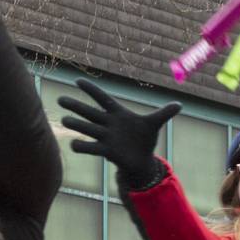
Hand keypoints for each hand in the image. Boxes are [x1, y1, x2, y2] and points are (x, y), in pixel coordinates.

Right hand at [59, 79, 179, 185]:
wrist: (141, 159)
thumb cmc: (144, 138)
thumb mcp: (154, 124)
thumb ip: (164, 113)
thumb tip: (179, 104)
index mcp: (118, 114)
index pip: (103, 99)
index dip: (91, 91)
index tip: (77, 80)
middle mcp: (108, 124)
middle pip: (89, 112)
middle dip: (76, 106)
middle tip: (60, 99)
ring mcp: (105, 137)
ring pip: (87, 128)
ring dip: (76, 124)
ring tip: (65, 121)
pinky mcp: (105, 151)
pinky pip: (90, 148)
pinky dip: (82, 146)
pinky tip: (73, 145)